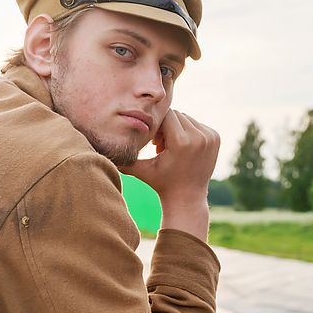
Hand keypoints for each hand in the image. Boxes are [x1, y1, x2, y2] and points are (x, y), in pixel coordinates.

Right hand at [119, 110, 219, 240]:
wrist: (187, 197)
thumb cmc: (161, 183)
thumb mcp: (141, 170)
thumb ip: (122, 159)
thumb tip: (96, 148)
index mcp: (183, 142)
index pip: (166, 116)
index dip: (157, 127)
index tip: (154, 143)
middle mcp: (200, 138)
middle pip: (177, 115)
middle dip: (166, 127)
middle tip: (161, 146)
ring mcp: (210, 137)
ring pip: (187, 118)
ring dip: (177, 128)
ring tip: (171, 148)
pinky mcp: (216, 137)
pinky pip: (197, 124)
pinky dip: (189, 131)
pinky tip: (183, 148)